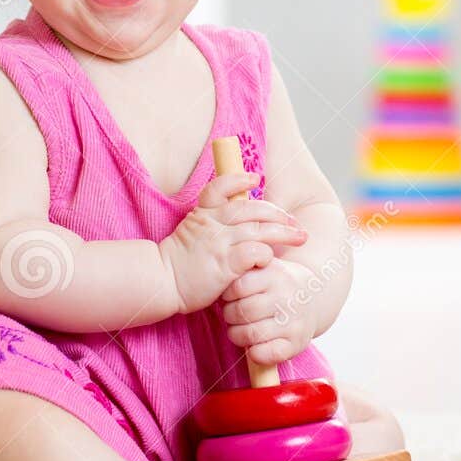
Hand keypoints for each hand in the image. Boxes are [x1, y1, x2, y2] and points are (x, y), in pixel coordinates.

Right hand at [160, 170, 307, 313]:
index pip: (220, 187)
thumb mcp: (190, 232)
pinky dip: (266, 254)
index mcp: (203, 214)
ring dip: (284, 232)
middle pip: (251, 208)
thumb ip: (211, 224)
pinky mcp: (224, 263)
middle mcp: (213, 224)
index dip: (239, 179)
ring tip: (299, 237)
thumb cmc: (179, 263)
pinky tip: (269, 260)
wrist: (161, 281)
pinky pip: (253, 252)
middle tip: (294, 222)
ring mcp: (219, 242)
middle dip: (278, 214)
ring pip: (259, 229)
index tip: (255, 178)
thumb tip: (234, 221)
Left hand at [219, 257, 321, 367]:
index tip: (230, 296)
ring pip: (250, 334)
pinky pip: (266, 354)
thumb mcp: (264, 266)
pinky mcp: (297, 343)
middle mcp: (288, 297)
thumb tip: (220, 280)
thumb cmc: (278, 283)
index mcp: (277, 274)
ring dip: (236, 335)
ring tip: (238, 329)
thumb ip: (244, 266)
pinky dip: (254, 353)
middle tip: (232, 314)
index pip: (238, 286)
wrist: (313, 297)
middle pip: (243, 311)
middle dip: (229, 315)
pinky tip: (253, 346)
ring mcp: (294, 321)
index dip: (228, 294)